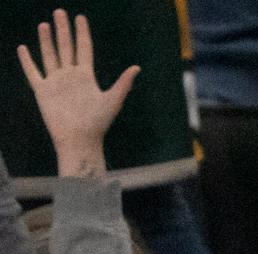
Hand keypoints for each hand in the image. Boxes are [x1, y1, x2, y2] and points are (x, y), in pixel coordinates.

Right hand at [15, 11, 137, 178]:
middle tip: (60, 12)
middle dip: (63, 30)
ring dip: (47, 40)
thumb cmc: (98, 123)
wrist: (80, 140)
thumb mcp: (113, 100)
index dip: (82, 33)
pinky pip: (33, 72)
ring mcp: (56, 82)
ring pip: (50, 56)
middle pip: (66, 47)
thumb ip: (123, 83)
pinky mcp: (42, 91)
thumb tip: (137, 68)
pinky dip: (27, 61)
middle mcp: (70, 76)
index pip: (84, 49)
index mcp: (86, 76)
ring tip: (45, 24)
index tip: (80, 18)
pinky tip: (23, 48)